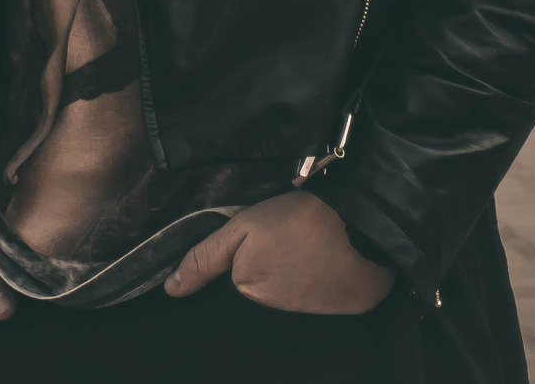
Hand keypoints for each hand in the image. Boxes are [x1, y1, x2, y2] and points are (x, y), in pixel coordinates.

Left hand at [164, 193, 394, 314]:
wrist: (365, 231)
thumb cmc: (301, 222)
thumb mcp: (245, 226)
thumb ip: (206, 256)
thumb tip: (169, 290)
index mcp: (246, 289)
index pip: (230, 279)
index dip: (239, 256)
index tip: (258, 236)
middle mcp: (269, 312)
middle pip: (255, 285)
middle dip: (262, 264)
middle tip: (283, 235)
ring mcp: (300, 313)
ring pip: (281, 289)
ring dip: (286, 270)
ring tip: (302, 243)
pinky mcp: (329, 310)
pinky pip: (308, 293)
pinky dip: (311, 278)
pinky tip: (320, 258)